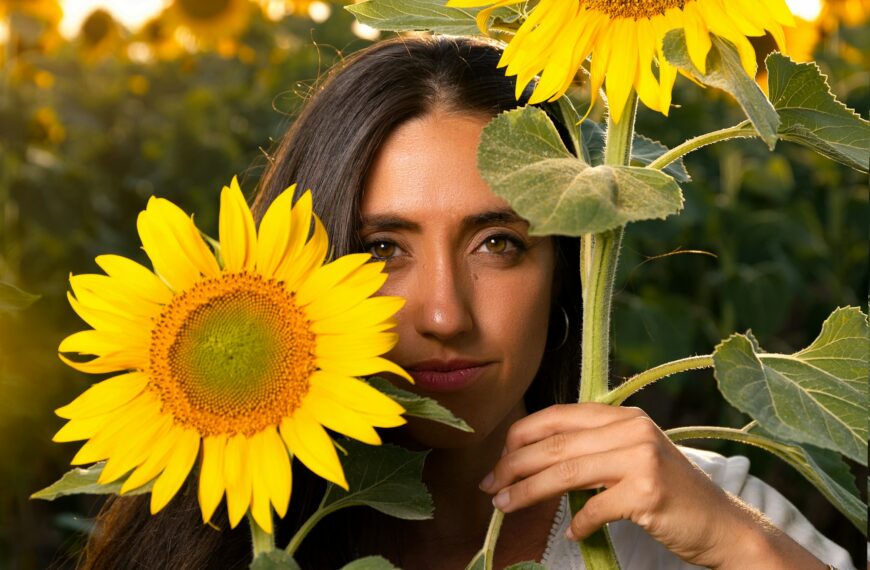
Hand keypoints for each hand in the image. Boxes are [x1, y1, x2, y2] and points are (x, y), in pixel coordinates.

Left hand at [478, 403, 825, 568]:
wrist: (722, 525)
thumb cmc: (668, 494)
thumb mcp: (629, 458)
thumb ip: (589, 451)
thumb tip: (528, 462)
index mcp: (622, 416)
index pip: (557, 417)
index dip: (520, 438)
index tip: (496, 462)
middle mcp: (632, 429)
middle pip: (556, 444)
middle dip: (514, 465)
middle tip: (490, 486)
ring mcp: (642, 458)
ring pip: (567, 471)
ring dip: (529, 491)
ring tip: (504, 505)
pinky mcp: (648, 491)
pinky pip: (595, 507)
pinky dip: (577, 521)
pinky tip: (570, 532)